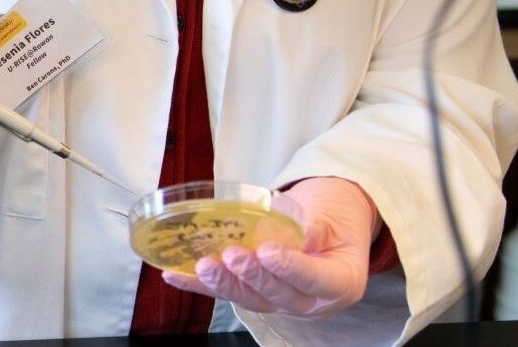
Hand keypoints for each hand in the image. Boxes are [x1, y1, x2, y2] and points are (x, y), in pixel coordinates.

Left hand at [164, 177, 379, 317]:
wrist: (330, 222)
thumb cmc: (335, 216)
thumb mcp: (335, 215)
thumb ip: (317, 226)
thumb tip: (301, 235)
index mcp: (340, 281)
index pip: (315, 279)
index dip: (291, 268)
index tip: (268, 251)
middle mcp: (310, 300)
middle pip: (278, 294)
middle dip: (252, 276)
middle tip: (232, 255)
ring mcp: (280, 301)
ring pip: (250, 298)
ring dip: (223, 284)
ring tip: (203, 266)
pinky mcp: (256, 295)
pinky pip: (227, 292)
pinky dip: (200, 285)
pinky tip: (177, 276)